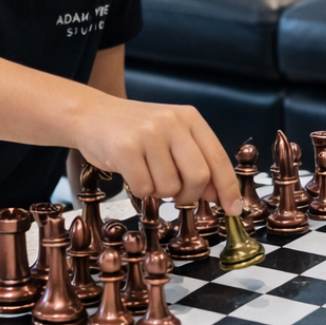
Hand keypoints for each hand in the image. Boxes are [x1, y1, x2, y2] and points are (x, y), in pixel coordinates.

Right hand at [73, 96, 241, 215]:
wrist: (91, 115)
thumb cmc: (135, 130)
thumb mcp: (171, 135)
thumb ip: (195, 159)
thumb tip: (216, 194)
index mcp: (190, 118)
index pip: (218, 158)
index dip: (228, 188)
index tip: (234, 209)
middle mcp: (172, 122)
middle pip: (198, 176)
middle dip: (190, 195)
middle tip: (178, 195)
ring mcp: (148, 134)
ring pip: (170, 186)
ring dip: (160, 191)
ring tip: (147, 173)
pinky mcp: (125, 148)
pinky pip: (144, 188)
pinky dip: (140, 190)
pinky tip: (132, 172)